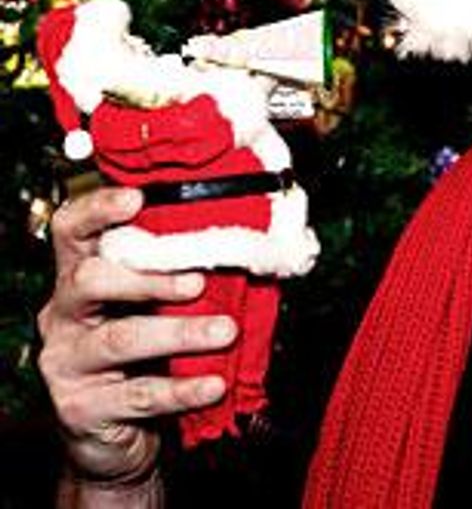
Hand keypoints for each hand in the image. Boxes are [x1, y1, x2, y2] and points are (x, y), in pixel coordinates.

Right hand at [37, 187, 237, 486]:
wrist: (118, 435)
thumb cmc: (146, 357)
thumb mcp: (156, 309)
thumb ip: (180, 278)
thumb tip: (246, 247)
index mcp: (79, 278)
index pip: (72, 231)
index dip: (98, 210)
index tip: (137, 199)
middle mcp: (62, 314)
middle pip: (89, 279)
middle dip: (147, 277)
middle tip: (198, 282)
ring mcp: (66, 362)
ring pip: (119, 338)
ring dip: (179, 333)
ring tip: (225, 331)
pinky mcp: (80, 408)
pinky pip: (138, 394)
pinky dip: (182, 389)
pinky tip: (213, 384)